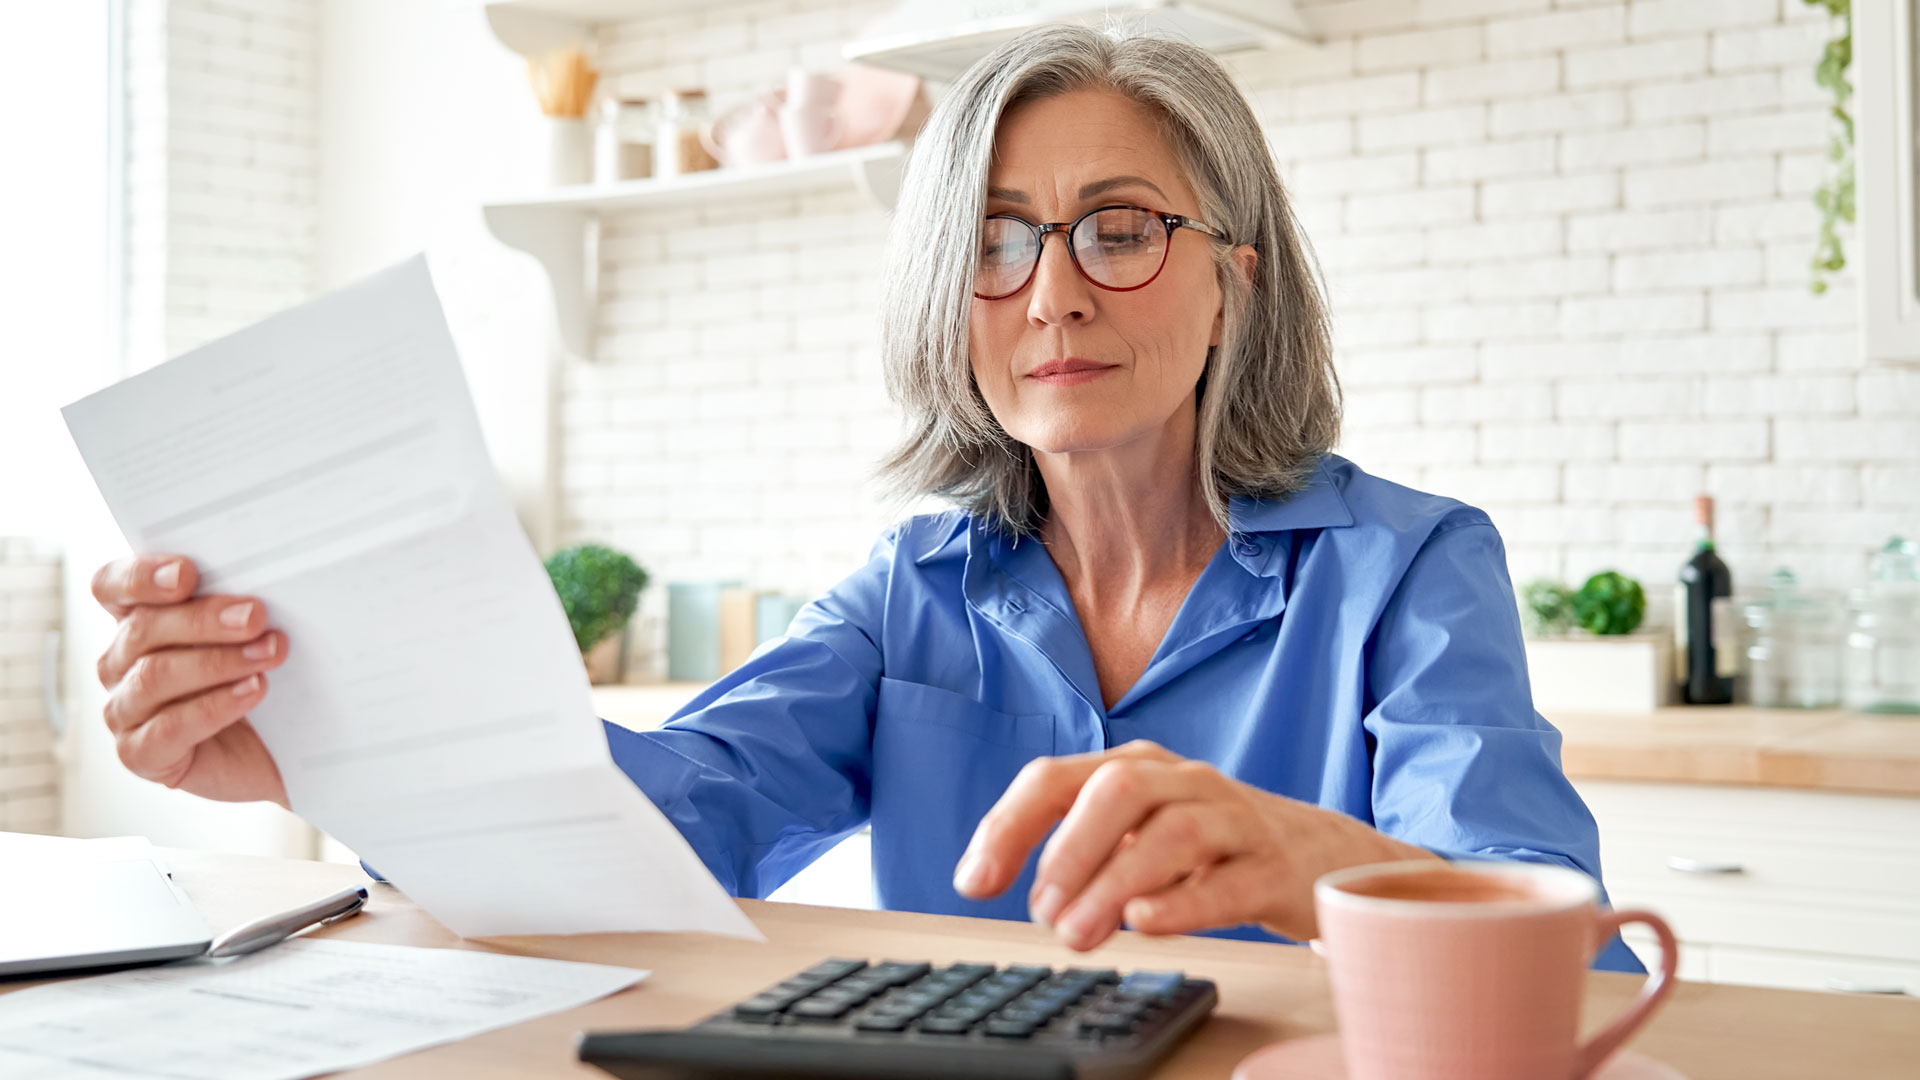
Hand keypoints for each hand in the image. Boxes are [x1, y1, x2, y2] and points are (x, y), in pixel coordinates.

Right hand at [91, 554, 290, 807]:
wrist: (273, 752)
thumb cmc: (255, 682)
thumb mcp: (246, 637)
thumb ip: (235, 608)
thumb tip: (254, 591)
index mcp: (136, 622)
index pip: (112, 587)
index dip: (141, 576)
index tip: (187, 573)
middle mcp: (119, 664)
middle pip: (142, 629)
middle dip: (204, 619)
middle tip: (255, 616)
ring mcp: (124, 711)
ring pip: (154, 677)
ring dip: (218, 662)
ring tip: (269, 654)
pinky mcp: (140, 754)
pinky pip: (168, 728)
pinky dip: (214, 706)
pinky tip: (253, 691)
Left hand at [952, 740, 1436, 949]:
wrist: (1322, 855)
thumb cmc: (1213, 845)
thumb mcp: (1139, 832)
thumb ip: (1080, 850)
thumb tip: (1015, 888)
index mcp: (1137, 768)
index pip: (1057, 778)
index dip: (1008, 826)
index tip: (973, 882)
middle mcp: (1184, 781)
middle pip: (1118, 789)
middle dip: (1069, 849)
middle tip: (1040, 913)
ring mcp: (1234, 820)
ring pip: (1174, 832)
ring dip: (1116, 882)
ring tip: (1079, 933)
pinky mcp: (1275, 868)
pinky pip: (1230, 879)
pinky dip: (1184, 901)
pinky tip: (1146, 922)